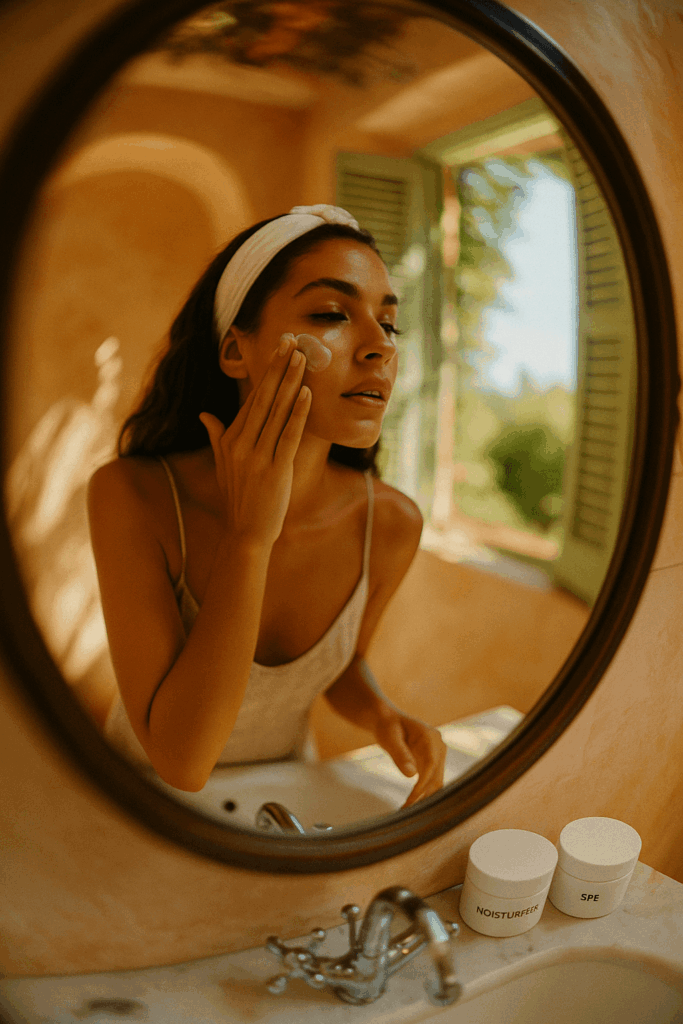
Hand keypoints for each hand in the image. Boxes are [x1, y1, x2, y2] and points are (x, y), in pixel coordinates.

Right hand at [199, 336, 310, 546]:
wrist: (246, 533)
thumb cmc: (239, 497)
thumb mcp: (222, 464)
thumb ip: (215, 436)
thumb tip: (204, 415)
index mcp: (230, 439)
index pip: (252, 398)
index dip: (267, 372)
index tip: (279, 349)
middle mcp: (241, 444)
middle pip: (263, 397)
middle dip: (278, 367)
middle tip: (291, 340)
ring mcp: (257, 457)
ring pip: (277, 412)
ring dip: (290, 382)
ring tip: (302, 358)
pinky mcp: (275, 471)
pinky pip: (289, 436)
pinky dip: (298, 413)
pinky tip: (307, 394)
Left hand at [373, 713, 447, 807]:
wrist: (388, 721)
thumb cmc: (387, 726)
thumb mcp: (389, 738)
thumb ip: (400, 754)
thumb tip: (411, 774)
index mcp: (431, 737)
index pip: (431, 765)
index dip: (423, 784)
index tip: (412, 800)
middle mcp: (439, 746)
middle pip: (437, 776)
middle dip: (424, 795)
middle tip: (408, 812)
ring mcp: (438, 755)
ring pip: (436, 782)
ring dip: (424, 797)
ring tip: (408, 811)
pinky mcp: (433, 763)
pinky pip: (431, 781)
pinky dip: (423, 793)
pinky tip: (411, 804)